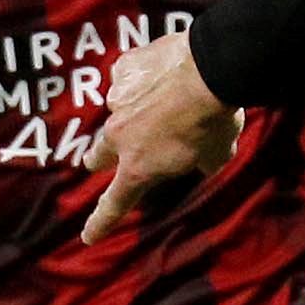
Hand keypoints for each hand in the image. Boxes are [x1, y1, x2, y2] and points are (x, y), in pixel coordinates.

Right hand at [80, 33, 240, 242]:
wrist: (211, 69)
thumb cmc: (215, 120)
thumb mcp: (216, 154)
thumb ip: (200, 163)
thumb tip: (199, 160)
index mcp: (139, 166)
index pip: (116, 202)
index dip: (100, 222)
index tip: (87, 236)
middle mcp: (118, 136)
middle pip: (96, 156)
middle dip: (103, 159)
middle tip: (118, 154)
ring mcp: (116, 100)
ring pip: (116, 112)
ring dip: (135, 111)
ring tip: (167, 98)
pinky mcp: (122, 70)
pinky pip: (129, 78)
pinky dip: (144, 78)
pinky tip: (166, 72)